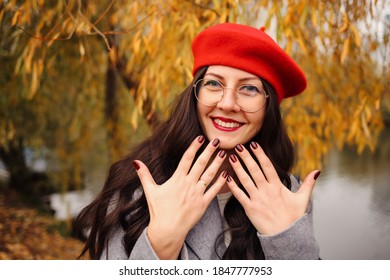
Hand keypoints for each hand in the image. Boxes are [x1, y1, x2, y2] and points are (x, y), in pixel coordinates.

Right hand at [133, 136, 226, 258]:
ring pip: (210, 174)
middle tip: (217, 140)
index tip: (200, 138)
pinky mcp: (203, 203)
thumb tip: (136, 162)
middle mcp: (188, 184)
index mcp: (177, 179)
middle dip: (209, 150)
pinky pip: (214, 190)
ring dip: (217, 162)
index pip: (187, 158)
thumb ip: (144, 175)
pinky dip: (221, 181)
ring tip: (224, 152)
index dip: (194, 147)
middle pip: (201, 163)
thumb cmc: (158, 211)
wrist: (168, 230)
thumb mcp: (150, 191)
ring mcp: (197, 193)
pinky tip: (227, 173)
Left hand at [227, 142, 320, 235]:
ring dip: (237, 168)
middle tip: (239, 146)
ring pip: (245, 180)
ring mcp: (257, 199)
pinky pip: (240, 195)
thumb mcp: (303, 199)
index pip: (267, 166)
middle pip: (254, 170)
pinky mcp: (250, 209)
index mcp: (277, 186)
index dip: (260, 154)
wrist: (286, 236)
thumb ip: (308, 183)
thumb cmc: (294, 217)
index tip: (253, 144)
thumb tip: (317, 171)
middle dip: (246, 157)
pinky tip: (226, 177)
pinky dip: (233, 186)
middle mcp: (266, 191)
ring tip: (231, 157)